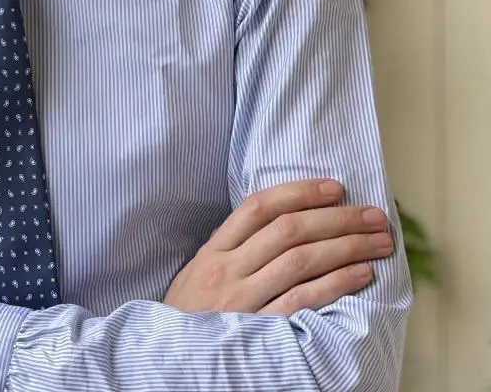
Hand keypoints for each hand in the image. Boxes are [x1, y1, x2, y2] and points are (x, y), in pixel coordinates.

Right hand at [164, 179, 393, 315]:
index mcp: (213, 251)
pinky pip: (302, 301)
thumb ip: (230, 249)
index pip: (259, 207)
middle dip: (336, 218)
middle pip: (288, 231)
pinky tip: (361, 274)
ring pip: (300, 261)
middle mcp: (227, 270)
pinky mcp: (260, 330)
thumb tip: (277, 223)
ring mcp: (243, 300)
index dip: (299, 192)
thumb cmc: (189, 314)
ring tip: (378, 242)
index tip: (334, 188)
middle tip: (373, 215)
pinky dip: (335, 284)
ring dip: (345, 247)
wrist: (170, 359)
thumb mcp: (198, 273)